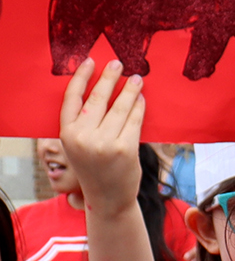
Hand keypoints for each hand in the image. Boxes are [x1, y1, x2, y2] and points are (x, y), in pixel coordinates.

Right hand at [59, 58, 144, 214]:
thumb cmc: (94, 169)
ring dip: (130, 90)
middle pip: (98, 98)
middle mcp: (83, 137)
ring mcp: (105, 143)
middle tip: (118, 64)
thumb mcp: (78, 146)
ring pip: (120, 108)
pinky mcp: (126, 149)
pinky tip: (142, 99)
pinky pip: (135, 121)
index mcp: (66, 134)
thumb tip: (102, 90)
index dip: (82, 77)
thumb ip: (84, 123)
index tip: (90, 61)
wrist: (108, 198)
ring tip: (136, 79)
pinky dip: (140, 108)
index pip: (72, 97)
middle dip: (110, 78)